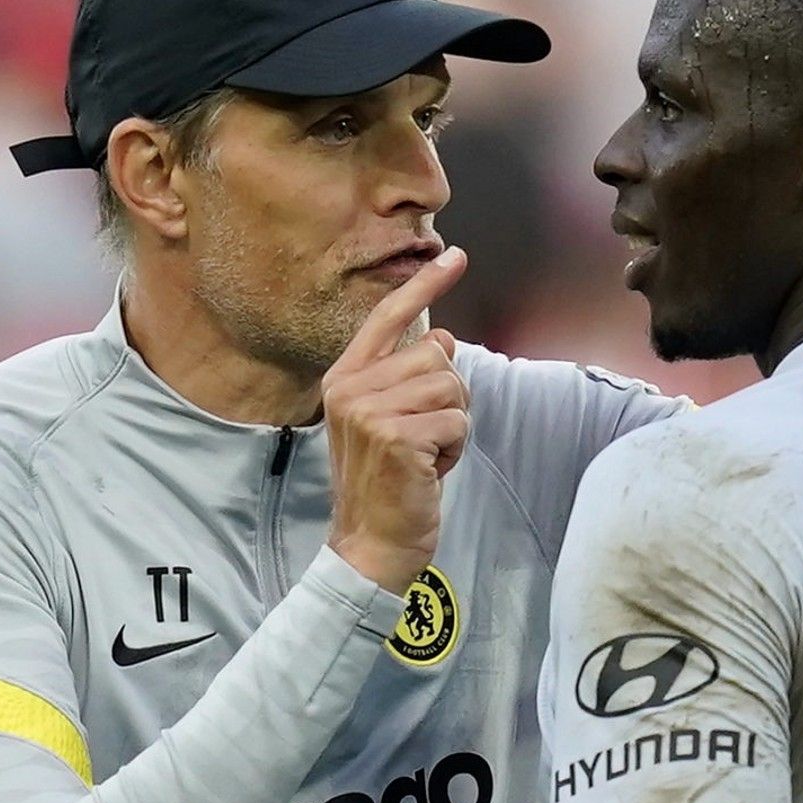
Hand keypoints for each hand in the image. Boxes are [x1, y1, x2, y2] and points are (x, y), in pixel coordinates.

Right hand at [322, 247, 471, 594]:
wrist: (368, 545)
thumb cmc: (386, 482)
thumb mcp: (389, 420)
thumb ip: (407, 377)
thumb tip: (442, 337)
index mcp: (345, 378)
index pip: (390, 317)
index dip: (424, 285)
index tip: (455, 256)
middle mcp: (351, 387)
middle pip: (437, 356)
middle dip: (448, 397)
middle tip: (425, 437)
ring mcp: (371, 411)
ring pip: (452, 386)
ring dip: (453, 425)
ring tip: (426, 454)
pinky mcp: (395, 436)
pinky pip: (458, 420)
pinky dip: (456, 447)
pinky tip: (430, 471)